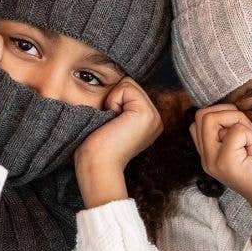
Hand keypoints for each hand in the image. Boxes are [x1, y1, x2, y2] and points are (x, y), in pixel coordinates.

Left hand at [74, 78, 162, 207]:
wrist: (97, 167)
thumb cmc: (96, 149)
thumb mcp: (112, 122)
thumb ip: (120, 106)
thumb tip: (112, 85)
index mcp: (148, 122)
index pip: (130, 90)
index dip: (113, 100)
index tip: (110, 125)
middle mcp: (156, 119)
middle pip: (130, 84)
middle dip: (114, 98)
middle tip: (111, 125)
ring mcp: (154, 117)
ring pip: (128, 83)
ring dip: (113, 100)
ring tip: (112, 124)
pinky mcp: (147, 114)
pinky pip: (126, 87)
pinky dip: (113, 100)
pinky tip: (113, 121)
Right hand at [191, 105, 251, 215]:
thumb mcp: (244, 149)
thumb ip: (231, 133)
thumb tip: (230, 110)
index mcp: (209, 154)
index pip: (199, 120)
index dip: (222, 115)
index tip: (241, 132)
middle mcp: (206, 159)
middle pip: (202, 114)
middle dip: (229, 113)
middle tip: (247, 133)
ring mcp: (213, 162)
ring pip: (212, 117)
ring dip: (238, 122)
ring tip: (250, 142)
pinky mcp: (227, 163)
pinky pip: (235, 130)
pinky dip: (251, 136)